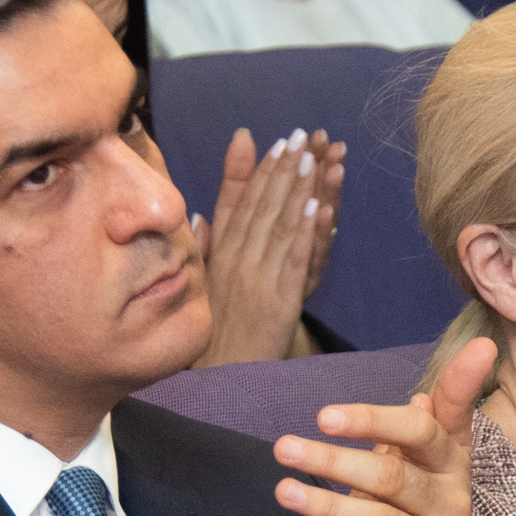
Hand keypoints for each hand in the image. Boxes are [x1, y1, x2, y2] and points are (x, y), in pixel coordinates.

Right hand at [197, 127, 337, 367]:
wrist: (221, 378)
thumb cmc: (213, 335)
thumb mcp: (204, 285)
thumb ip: (203, 248)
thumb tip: (199, 215)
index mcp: (220, 255)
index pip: (243, 204)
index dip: (262, 172)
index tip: (278, 144)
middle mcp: (236, 262)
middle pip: (262, 207)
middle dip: (283, 169)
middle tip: (301, 137)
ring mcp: (256, 281)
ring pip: (279, 226)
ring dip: (296, 189)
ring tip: (311, 157)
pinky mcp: (277, 303)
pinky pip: (292, 259)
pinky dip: (304, 231)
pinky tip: (316, 206)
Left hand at [275, 334, 483, 515]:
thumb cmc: (427, 509)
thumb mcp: (437, 463)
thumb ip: (434, 424)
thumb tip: (420, 394)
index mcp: (451, 464)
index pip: (419, 432)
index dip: (373, 419)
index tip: (323, 415)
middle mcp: (451, 503)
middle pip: (392, 476)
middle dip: (334, 461)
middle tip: (283, 448)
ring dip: (329, 507)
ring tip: (285, 492)